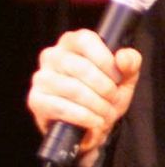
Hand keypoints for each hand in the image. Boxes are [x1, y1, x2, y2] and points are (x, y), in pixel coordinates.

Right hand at [27, 28, 141, 166]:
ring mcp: (41, 78)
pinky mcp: (35, 100)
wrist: (90, 125)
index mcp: (72, 42)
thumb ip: (130, 63)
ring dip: (96, 104)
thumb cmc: (104, 94)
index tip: (117, 77)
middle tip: (113, 99)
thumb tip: (122, 57)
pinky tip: (93, 121)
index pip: (84, 40)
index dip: (104, 60)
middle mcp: (52, 56)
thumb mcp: (124, 78)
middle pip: (80, 67)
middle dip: (104, 87)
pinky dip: (83, 116)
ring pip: (72, 89)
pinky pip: (60, 107)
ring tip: (105, 113)